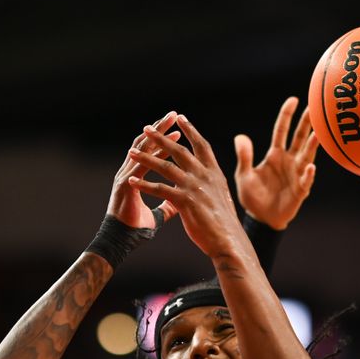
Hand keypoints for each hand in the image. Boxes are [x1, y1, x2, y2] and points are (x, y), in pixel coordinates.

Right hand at [106, 111, 179, 228]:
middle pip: (146, 143)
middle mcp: (129, 172)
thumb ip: (167, 205)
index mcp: (136, 176)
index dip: (164, 139)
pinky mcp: (125, 185)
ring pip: (142, 150)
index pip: (151, 151)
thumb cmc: (135, 228)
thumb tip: (177, 202)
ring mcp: (125, 176)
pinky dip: (151, 157)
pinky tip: (162, 148)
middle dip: (160, 128)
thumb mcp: (157, 214)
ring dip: (157, 135)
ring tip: (170, 123)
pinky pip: (139, 167)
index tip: (179, 128)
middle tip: (174, 114)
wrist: (121, 241)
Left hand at [127, 115, 243, 257]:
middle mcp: (205, 176)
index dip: (191, 130)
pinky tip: (131, 182)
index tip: (180, 118)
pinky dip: (144, 185)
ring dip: (146, 158)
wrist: (229, 240)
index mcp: (215, 173)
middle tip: (147, 128)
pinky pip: (159, 189)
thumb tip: (208, 176)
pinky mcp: (185, 201)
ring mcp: (195, 187)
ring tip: (131, 152)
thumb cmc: (224, 222)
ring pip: (166, 167)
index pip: (201, 145)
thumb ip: (211, 183)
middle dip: (161, 138)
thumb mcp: (221, 196)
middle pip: (180, 151)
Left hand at [234, 97, 318, 229]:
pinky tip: (310, 167)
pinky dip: (308, 174)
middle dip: (307, 123)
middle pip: (299, 138)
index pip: (282, 131)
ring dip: (312, 145)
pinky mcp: (300, 190)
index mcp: (274, 155)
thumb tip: (240, 137)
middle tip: (317, 107)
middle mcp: (289, 161)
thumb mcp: (244, 175)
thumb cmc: (253, 196)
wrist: (261, 219)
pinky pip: (306, 180)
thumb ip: (244, 157)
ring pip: (307, 155)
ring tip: (318, 134)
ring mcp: (296, 174)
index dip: (287, 115)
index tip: (293, 100)